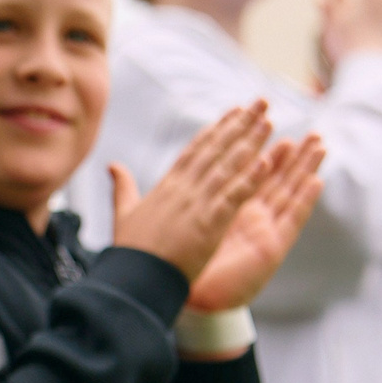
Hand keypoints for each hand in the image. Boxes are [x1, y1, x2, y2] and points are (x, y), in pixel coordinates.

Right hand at [110, 103, 274, 280]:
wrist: (134, 279)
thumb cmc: (130, 252)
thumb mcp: (124, 213)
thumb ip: (122, 187)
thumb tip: (113, 166)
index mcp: (167, 186)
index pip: (196, 150)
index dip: (217, 129)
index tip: (234, 112)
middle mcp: (183, 189)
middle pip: (216, 150)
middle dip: (240, 125)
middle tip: (260, 104)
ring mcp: (196, 204)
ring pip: (228, 167)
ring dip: (250, 144)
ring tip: (268, 123)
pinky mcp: (208, 223)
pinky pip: (233, 196)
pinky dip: (250, 179)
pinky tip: (266, 162)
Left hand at [187, 135, 326, 312]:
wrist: (186, 302)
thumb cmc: (183, 267)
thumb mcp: (179, 225)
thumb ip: (180, 200)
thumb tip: (172, 180)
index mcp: (230, 211)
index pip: (249, 176)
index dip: (259, 150)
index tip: (266, 122)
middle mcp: (251, 220)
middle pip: (276, 182)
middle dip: (293, 156)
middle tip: (309, 131)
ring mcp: (263, 233)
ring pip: (289, 195)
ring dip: (306, 170)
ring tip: (320, 145)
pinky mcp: (270, 250)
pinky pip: (290, 222)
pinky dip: (303, 201)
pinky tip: (316, 182)